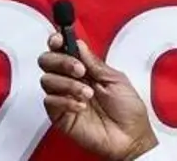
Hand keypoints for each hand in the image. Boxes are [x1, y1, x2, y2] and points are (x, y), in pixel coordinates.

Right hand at [38, 33, 158, 160]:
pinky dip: (65, 101)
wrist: (130, 136)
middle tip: (79, 70)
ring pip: (47, 80)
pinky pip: (50, 102)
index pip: (62, 50)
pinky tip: (81, 106)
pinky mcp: (59, 116)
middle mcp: (71, 81)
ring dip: (68, 84)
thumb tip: (78, 44)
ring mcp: (64, 98)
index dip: (56, 41)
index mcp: (85, 69)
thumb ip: (94, 62)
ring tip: (87, 93)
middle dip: (61, 61)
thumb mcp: (115, 79)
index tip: (58, 39)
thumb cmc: (127, 109)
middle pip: (47, 61)